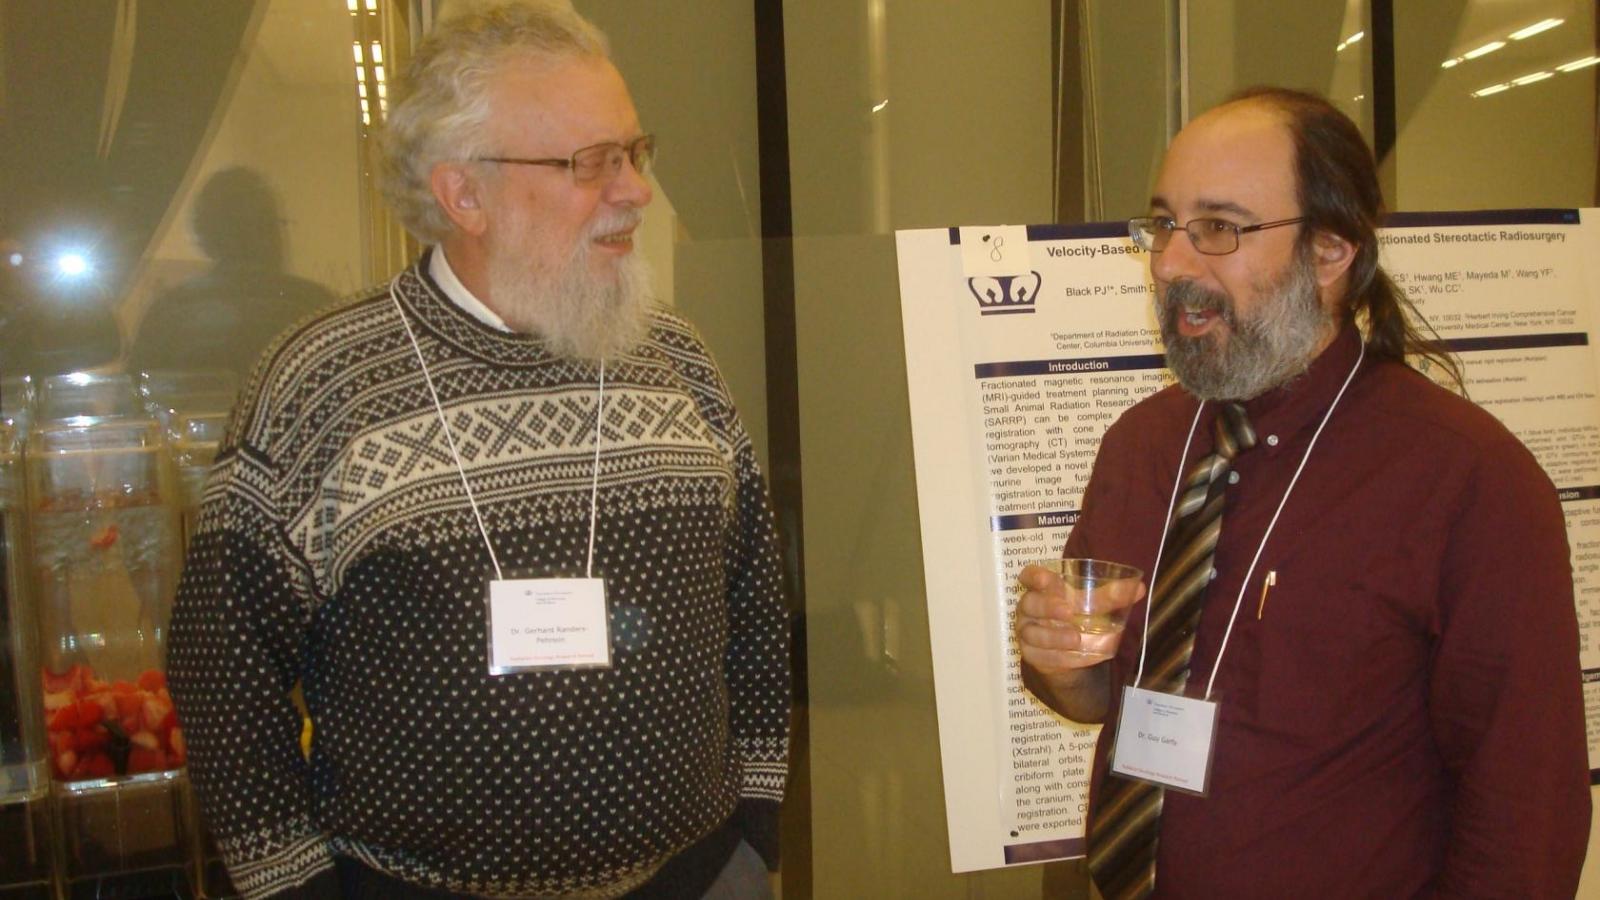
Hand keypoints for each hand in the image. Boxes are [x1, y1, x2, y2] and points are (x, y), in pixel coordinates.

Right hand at [1014, 562, 1145, 673]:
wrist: (1066, 652)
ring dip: (1054, 636)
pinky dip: (1061, 657)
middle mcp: (1030, 609)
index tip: (1044, 579)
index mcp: (1043, 589)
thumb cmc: (1075, 618)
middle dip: (1047, 607)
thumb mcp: (1092, 605)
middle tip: (1067, 611)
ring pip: (1032, 633)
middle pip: (1029, 603)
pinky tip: (1077, 656)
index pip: (1029, 576)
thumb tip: (1138, 588)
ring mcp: (1027, 632)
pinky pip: (1042, 657)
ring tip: (1076, 639)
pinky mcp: (1030, 655)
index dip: (1034, 576)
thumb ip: (1111, 596)